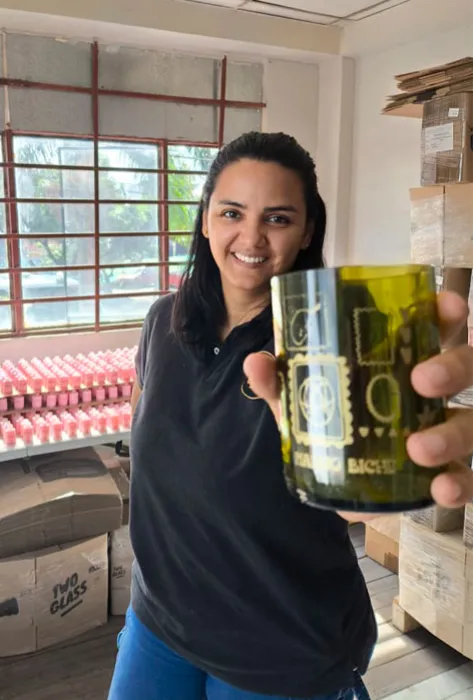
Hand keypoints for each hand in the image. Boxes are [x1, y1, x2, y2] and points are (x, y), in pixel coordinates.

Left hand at [243, 291, 472, 512]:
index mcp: (405, 361)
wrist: (341, 488)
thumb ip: (283, 384)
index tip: (447, 306)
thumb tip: (256, 363)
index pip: (438, 326)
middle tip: (421, 379)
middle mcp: (436, 394)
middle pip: (468, 367)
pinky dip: (460, 484)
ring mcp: (449, 434)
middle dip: (453, 367)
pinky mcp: (448, 476)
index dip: (448, 312)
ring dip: (452, 433)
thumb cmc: (332, 428)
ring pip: (472, 423)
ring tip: (418, 448)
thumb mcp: (303, 405)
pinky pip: (468, 480)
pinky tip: (441, 488)